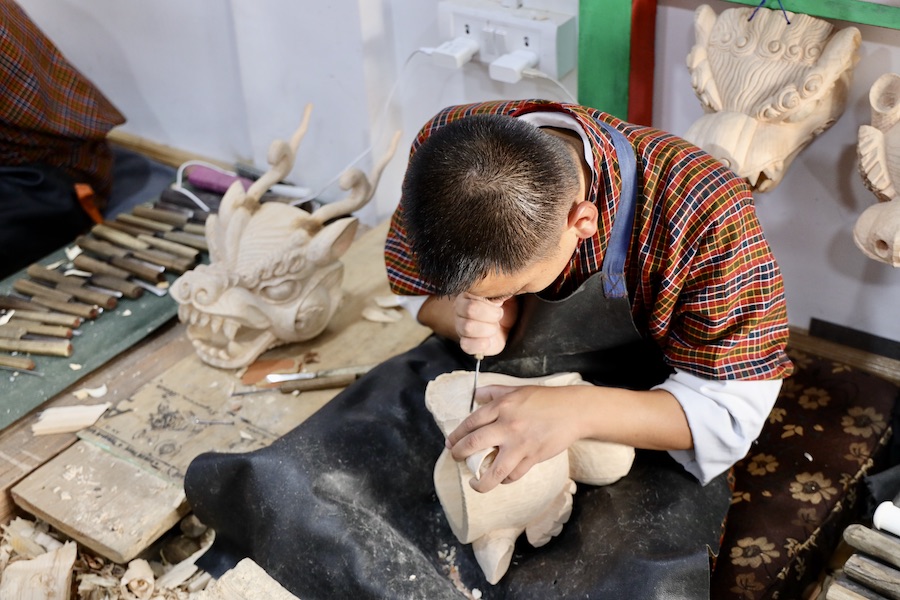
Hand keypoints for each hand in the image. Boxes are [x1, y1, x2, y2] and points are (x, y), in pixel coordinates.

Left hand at [446, 384, 581, 492]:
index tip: (450, 443)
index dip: (456, 435)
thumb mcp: (517, 389)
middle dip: (459, 454)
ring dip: (480, 481)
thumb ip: (494, 392)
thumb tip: (475, 395)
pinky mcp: (533, 457)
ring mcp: (520, 444)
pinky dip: (505, 479)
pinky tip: (501, 477)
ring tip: (474, 483)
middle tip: (456, 458)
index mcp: (502, 407)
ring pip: (494, 470)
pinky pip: (513, 474)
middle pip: (474, 444)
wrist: (573, 411)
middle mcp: (507, 426)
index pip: (470, 423)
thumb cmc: (545, 399)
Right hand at [454, 293, 517, 356]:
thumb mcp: (507, 294)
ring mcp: (460, 326)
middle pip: (470, 310)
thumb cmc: (505, 307)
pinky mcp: (465, 343)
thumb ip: (503, 289)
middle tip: (499, 316)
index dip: (490, 302)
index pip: (474, 294)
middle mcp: (460, 309)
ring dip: (487, 329)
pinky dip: (480, 344)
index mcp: (469, 293)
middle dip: (491, 315)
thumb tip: (505, 286)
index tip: (500, 303)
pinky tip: (489, 341)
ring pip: (467, 327)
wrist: (506, 327)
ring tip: (495, 328)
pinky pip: (466, 345)